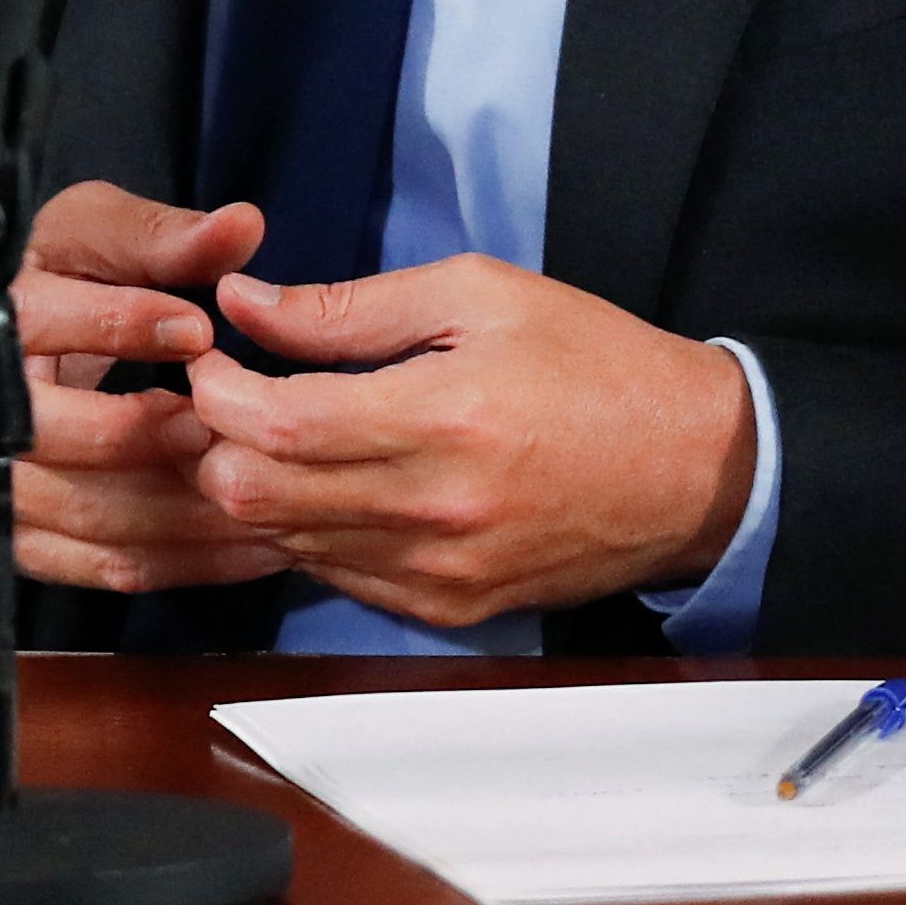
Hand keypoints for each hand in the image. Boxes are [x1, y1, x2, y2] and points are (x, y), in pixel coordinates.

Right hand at [0, 184, 287, 594]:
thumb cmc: (30, 300)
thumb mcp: (77, 243)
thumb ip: (155, 235)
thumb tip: (240, 226)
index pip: (37, 321)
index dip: (118, 323)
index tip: (196, 329)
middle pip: (51, 436)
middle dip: (141, 434)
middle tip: (219, 422)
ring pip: (91, 513)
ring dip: (184, 508)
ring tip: (262, 485)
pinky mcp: (27, 545)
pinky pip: (112, 566)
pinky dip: (189, 560)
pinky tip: (252, 540)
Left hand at [182, 255, 755, 628]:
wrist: (695, 468)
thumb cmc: (592, 362)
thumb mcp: (478, 294)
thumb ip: (348, 307)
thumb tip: (244, 301)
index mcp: (443, 419)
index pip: (276, 426)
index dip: (215, 390)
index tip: (210, 355)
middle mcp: (435, 512)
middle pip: (259, 497)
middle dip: (215, 440)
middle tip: (222, 394)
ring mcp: (442, 573)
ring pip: (286, 544)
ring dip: (254, 488)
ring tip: (266, 434)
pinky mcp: (452, 610)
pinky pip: (338, 578)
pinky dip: (308, 531)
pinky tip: (324, 482)